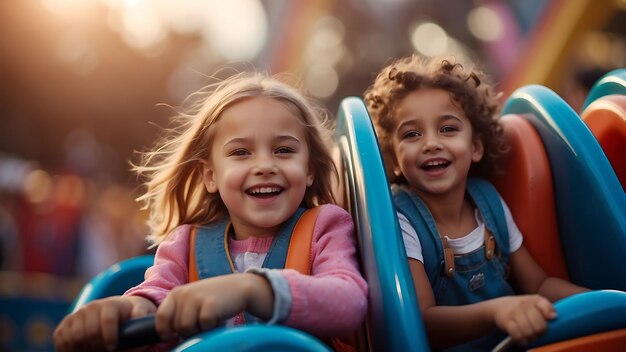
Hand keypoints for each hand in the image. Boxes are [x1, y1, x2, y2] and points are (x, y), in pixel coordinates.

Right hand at [53, 295, 156, 351]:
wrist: (117, 309)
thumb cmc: (132, 314)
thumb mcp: (142, 313)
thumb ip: (141, 318)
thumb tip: (138, 329)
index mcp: (110, 304)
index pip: (107, 320)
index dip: (109, 337)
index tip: (113, 347)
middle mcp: (90, 307)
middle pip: (88, 332)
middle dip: (97, 346)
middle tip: (106, 351)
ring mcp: (76, 315)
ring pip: (74, 338)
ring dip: (85, 349)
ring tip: (97, 351)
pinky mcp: (65, 325)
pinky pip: (62, 341)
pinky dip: (71, 349)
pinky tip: (84, 350)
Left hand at [155, 273, 272, 339]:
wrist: (240, 288)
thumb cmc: (214, 298)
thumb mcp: (192, 300)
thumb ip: (178, 312)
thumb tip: (166, 334)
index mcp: (176, 292)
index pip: (161, 317)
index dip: (165, 330)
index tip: (172, 335)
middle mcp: (184, 293)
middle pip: (176, 327)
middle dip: (187, 330)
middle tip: (201, 321)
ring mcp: (197, 298)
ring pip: (187, 329)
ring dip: (199, 329)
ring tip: (209, 319)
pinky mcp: (210, 305)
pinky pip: (203, 327)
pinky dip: (211, 326)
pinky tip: (218, 317)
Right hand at [492, 295, 555, 345]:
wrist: (500, 306)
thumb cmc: (522, 308)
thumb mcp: (535, 303)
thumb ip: (546, 309)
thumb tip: (554, 317)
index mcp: (534, 299)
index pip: (545, 305)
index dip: (549, 315)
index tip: (550, 319)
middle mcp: (524, 304)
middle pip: (539, 326)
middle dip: (541, 333)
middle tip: (538, 333)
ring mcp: (514, 312)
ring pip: (528, 332)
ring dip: (531, 338)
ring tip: (530, 337)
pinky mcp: (506, 321)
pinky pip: (517, 335)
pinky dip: (521, 340)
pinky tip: (522, 339)